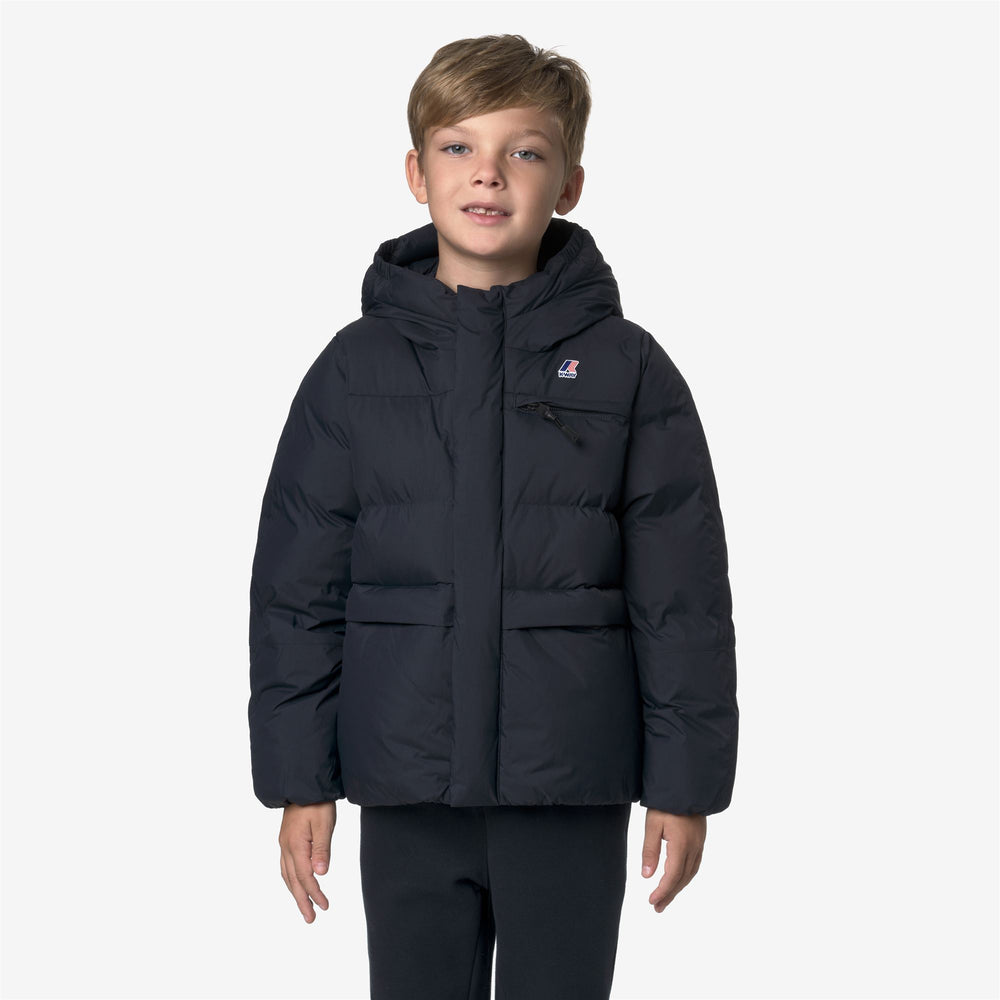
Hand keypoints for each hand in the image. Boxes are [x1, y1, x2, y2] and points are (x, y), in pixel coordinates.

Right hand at [278, 802, 336, 922]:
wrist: (303, 784)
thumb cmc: (317, 802)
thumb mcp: (324, 824)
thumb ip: (322, 849)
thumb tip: (320, 874)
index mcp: (296, 845)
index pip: (305, 876)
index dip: (315, 893)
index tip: (324, 906)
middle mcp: (286, 847)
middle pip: (293, 880)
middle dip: (302, 900)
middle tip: (310, 919)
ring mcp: (284, 844)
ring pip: (287, 875)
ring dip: (295, 892)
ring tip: (304, 907)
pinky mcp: (286, 840)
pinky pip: (286, 866)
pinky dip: (291, 879)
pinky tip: (296, 883)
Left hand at [640, 809, 705, 912]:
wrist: (686, 786)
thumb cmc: (666, 803)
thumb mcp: (652, 825)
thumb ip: (650, 851)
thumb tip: (646, 876)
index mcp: (681, 845)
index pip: (673, 876)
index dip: (663, 891)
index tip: (652, 901)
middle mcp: (694, 848)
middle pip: (682, 879)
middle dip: (669, 895)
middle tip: (657, 908)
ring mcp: (699, 844)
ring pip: (690, 873)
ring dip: (678, 888)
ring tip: (665, 899)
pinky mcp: (700, 840)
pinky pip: (694, 865)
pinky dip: (685, 877)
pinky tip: (678, 880)